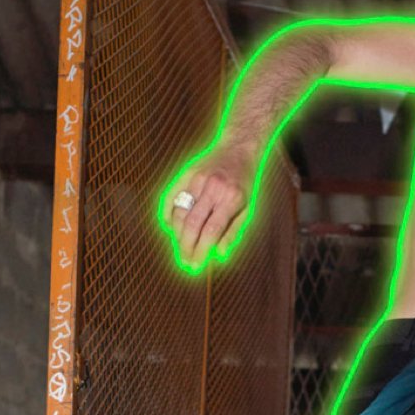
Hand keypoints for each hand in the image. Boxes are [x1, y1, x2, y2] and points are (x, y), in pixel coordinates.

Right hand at [162, 146, 253, 271]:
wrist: (239, 147)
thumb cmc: (245, 184)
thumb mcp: (247, 208)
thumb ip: (232, 232)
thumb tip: (218, 256)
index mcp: (231, 199)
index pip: (211, 231)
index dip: (201, 251)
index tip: (195, 266)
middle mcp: (213, 188)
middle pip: (192, 224)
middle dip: (186, 247)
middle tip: (184, 262)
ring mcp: (197, 178)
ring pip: (179, 212)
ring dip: (177, 235)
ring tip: (180, 249)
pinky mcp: (186, 172)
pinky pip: (170, 196)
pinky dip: (167, 214)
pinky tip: (169, 228)